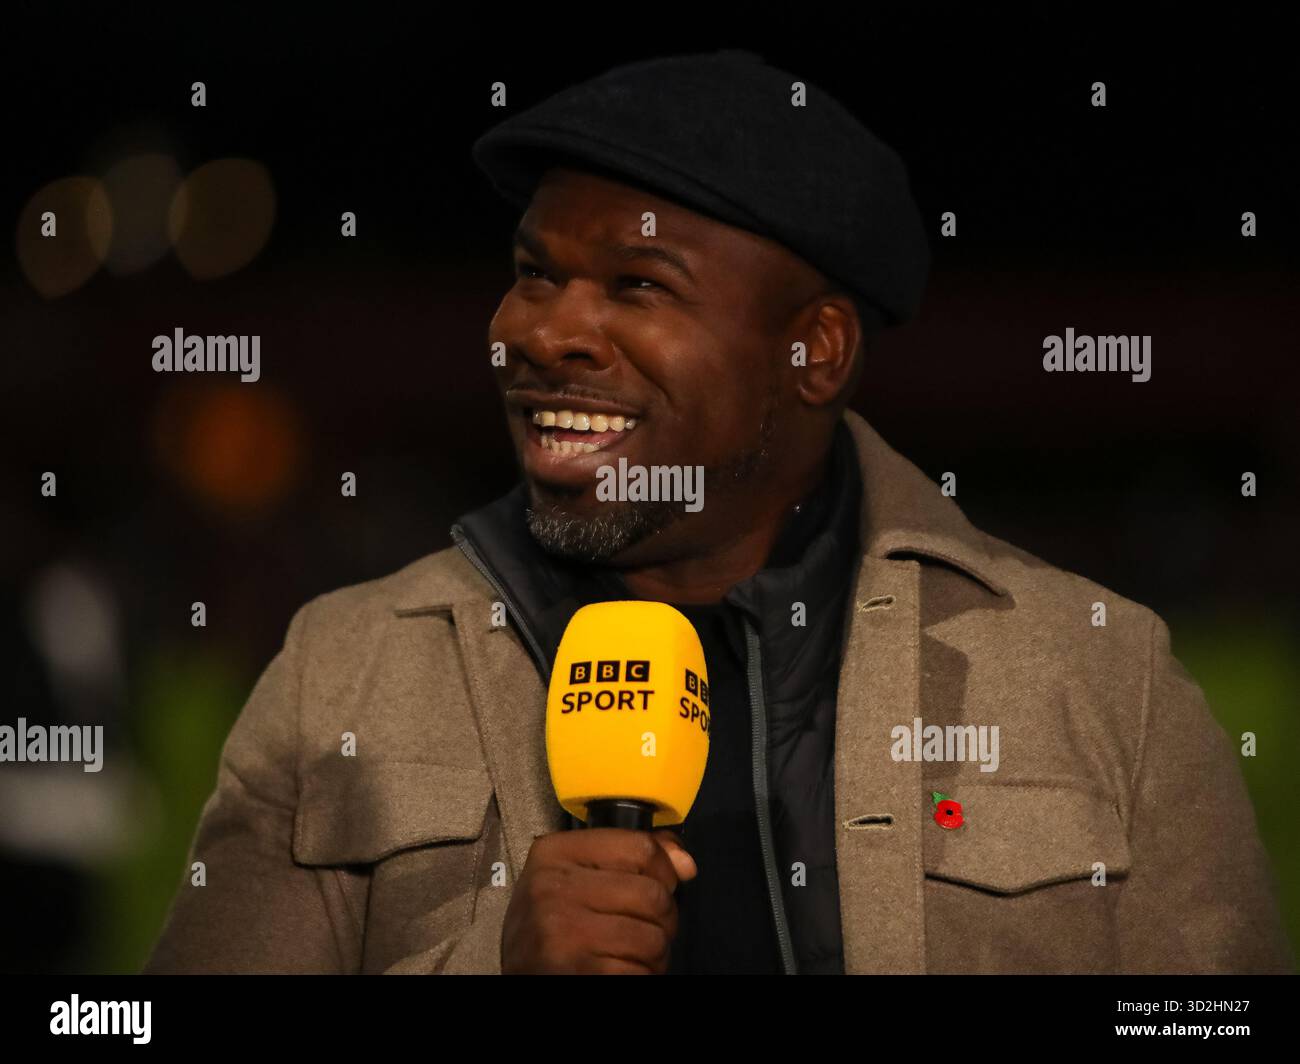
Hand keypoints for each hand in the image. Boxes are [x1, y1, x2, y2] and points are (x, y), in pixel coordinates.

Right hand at [501, 827, 696, 973]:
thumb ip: (632, 857)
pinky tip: (621, 971)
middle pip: (653, 895)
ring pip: (653, 939)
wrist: (516, 974)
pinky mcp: (575, 970)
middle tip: (645, 929)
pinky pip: (639, 973)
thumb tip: (686, 864)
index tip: (658, 886)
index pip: (641, 847)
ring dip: (655, 955)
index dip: (665, 871)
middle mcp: (554, 887)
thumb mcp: (579, 876)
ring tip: (633, 954)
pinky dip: (641, 976)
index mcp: (556, 853)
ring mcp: (563, 931)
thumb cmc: (554, 922)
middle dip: (663, 919)